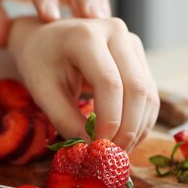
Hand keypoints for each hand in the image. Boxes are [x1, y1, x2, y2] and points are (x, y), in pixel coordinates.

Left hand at [9, 17, 158, 150]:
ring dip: (137, 127)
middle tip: (112, 154)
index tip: (99, 147)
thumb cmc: (39, 63)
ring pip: (148, 93)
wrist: (43, 39)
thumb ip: (65, 120)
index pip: (109, 83)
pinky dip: (141, 120)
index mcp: (86, 36)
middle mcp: (115, 33)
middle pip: (136, 88)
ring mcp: (131, 43)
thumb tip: (92, 149)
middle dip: (128, 127)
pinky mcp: (138, 57)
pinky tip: (126, 138)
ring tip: (118, 150)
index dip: (109, 120)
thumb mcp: (43, 92)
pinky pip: (149, 93)